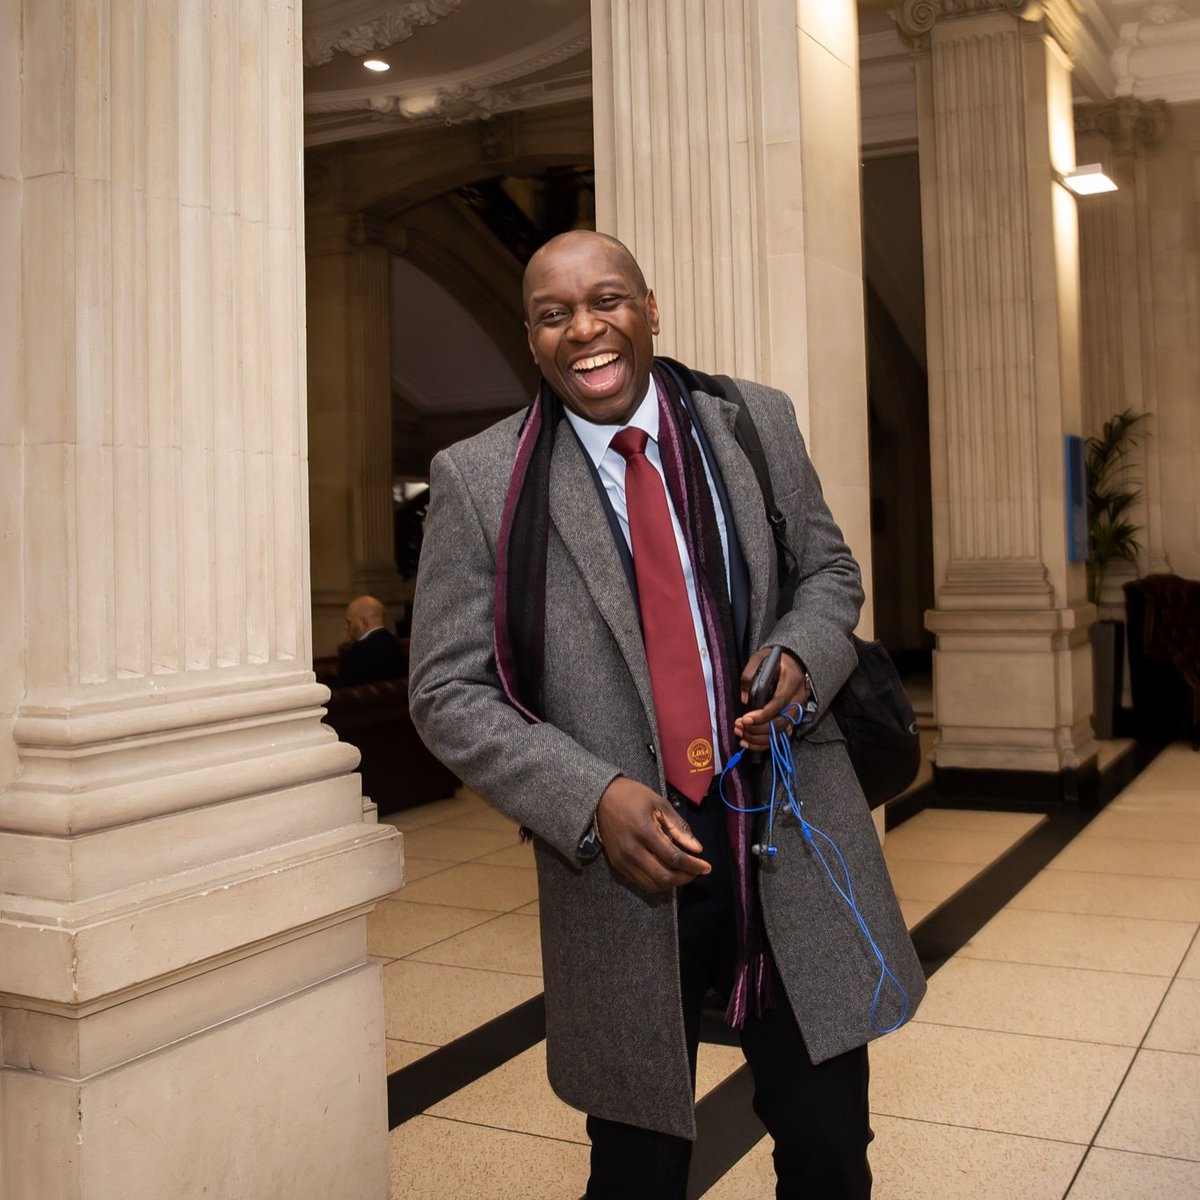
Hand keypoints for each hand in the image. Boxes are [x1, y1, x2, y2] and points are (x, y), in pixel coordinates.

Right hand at [595, 776, 710, 892]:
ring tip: (683, 874)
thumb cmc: (633, 797)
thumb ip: (679, 827)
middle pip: (664, 876)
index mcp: (644, 831)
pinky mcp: (617, 865)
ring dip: (672, 883)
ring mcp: (623, 860)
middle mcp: (632, 850)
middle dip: (685, 878)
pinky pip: (640, 882)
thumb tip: (697, 849)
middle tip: (696, 871)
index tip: (706, 867)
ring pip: (652, 885)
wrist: (601, 798)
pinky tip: (666, 872)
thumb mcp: (659, 804)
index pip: (674, 857)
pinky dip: (657, 882)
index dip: (693, 865)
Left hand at [733, 646, 808, 750]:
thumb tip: (744, 698)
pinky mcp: (792, 719)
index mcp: (791, 682)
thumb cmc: (774, 660)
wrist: (793, 661)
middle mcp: (797, 700)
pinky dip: (763, 743)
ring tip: (740, 734)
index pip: (778, 704)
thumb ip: (750, 675)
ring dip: (758, 738)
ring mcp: (797, 712)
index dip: (761, 715)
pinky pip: (779, 737)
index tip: (745, 718)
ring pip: (780, 733)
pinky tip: (748, 742)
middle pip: (780, 722)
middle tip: (738, 725)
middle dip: (757, 728)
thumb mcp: (760, 659)